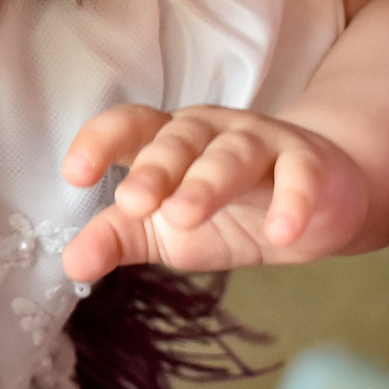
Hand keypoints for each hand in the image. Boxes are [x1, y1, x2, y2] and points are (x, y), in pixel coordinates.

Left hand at [58, 105, 372, 282]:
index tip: (76, 173)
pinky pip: (300, 176)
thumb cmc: (229, 210)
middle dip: (154, 169)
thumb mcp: (166, 231)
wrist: (317, 200)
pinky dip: (291, 201)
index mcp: (168, 141)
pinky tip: (281, 232)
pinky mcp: (309, 164)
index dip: (101, 141)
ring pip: (232, 154)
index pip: (130, 126)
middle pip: (178, 139)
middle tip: (134, 203)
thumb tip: (71, 262)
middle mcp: (211, 131)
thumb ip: (118, 238)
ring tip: (184, 217)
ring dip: (208, 182)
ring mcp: (262, 143)